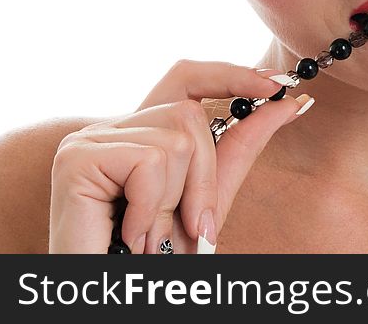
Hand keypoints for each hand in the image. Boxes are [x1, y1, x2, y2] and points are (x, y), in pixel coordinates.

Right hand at [49, 60, 313, 252]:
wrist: (114, 293)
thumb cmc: (157, 254)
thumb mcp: (210, 194)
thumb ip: (244, 145)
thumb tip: (290, 103)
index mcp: (141, 132)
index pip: (187, 78)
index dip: (231, 75)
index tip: (276, 85)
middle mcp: (112, 128)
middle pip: (188, 115)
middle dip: (202, 177)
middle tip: (188, 224)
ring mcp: (89, 140)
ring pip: (173, 142)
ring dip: (172, 201)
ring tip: (148, 234)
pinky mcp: (76, 157)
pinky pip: (148, 163)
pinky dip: (148, 208)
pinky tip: (129, 234)